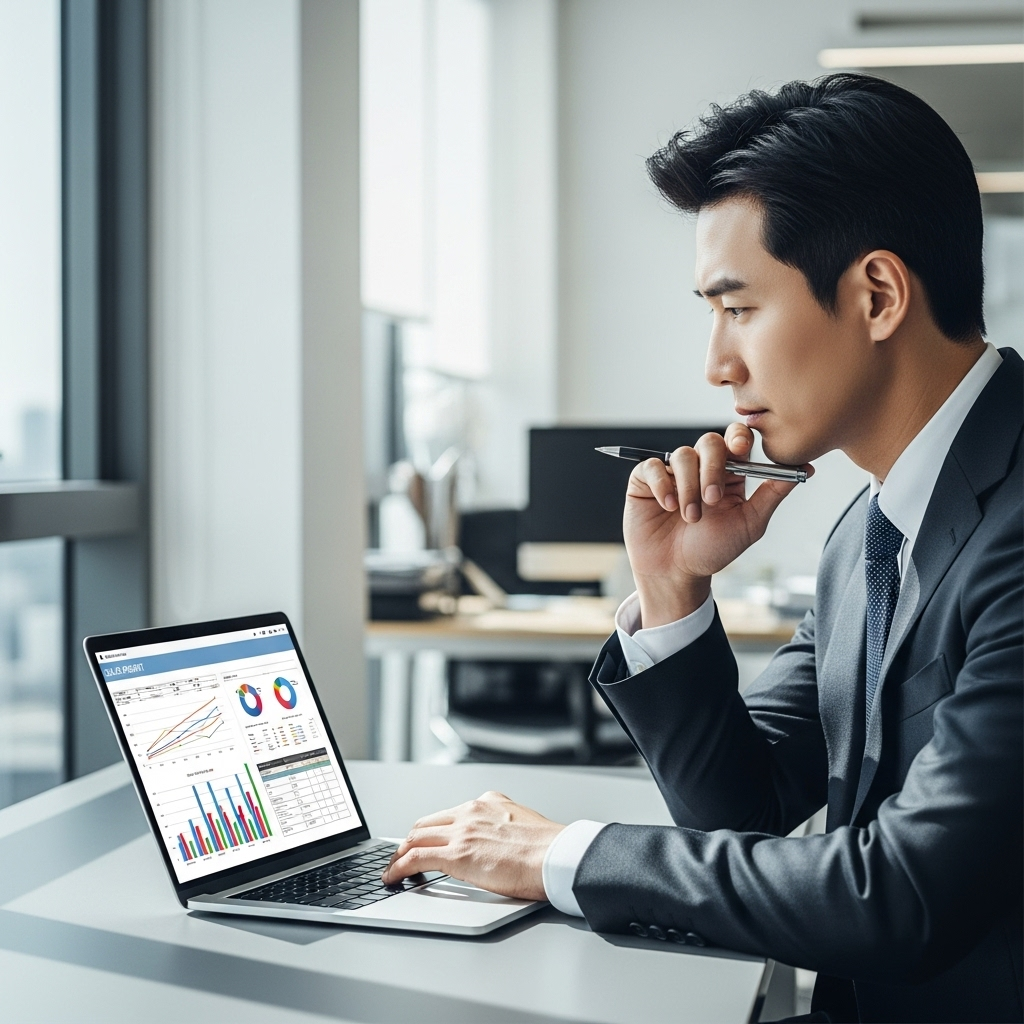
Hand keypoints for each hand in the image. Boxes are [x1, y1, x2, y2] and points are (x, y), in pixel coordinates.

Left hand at [381, 791, 564, 900]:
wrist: (557, 855)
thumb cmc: (550, 848)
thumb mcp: (524, 824)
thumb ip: (504, 828)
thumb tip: (499, 845)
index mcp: (489, 802)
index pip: (449, 814)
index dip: (433, 830)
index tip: (426, 840)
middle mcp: (472, 811)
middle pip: (426, 823)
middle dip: (411, 840)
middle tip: (403, 856)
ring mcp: (462, 831)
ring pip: (416, 837)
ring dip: (400, 854)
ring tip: (393, 869)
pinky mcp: (457, 854)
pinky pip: (416, 858)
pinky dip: (399, 867)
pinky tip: (394, 877)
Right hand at [624, 424, 811, 626]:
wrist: (676, 573)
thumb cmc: (712, 550)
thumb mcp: (749, 524)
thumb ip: (773, 493)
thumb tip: (806, 468)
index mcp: (728, 473)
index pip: (735, 440)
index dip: (738, 437)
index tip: (740, 448)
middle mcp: (700, 468)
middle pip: (709, 442)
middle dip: (712, 468)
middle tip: (712, 499)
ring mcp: (672, 473)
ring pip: (682, 455)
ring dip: (689, 487)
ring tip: (690, 517)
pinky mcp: (645, 481)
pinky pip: (652, 467)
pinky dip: (663, 485)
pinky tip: (669, 506)